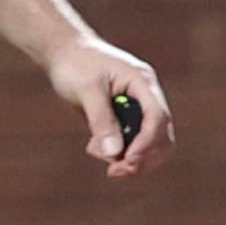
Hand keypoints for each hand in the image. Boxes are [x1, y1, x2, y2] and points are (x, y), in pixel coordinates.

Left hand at [48, 35, 172, 177]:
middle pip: (161, 137)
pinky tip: (93, 146)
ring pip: (148, 145)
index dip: (147, 143)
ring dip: (126, 157)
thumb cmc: (76, 64)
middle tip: (114, 172)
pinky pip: (131, 143)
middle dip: (141, 158)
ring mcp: (138, 108)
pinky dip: (116, 152)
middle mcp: (146, 96)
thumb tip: (114, 154)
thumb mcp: (87, 91)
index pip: (157, 118)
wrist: (65, 52)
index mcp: (143, 83)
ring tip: (93, 150)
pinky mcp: (126, 118)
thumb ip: (101, 121)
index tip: (127, 161)